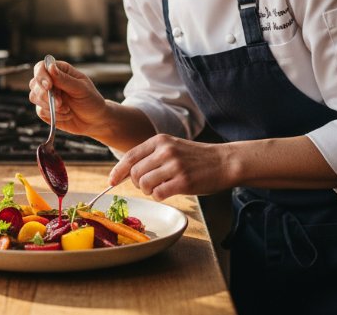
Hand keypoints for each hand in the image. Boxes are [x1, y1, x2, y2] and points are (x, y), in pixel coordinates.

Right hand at [28, 58, 108, 137]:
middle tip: (60, 103)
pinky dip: (53, 115)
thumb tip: (50, 67)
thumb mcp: (81, 89)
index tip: (48, 86)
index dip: (41, 76)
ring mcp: (46, 96)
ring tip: (67, 109)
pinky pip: (40, 111)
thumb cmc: (91, 100)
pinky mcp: (45, 110)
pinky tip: (66, 115)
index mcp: (60, 71)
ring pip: (34, 97)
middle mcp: (51, 82)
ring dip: (49, 106)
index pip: (41, 67)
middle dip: (46, 95)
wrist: (94, 120)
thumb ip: (65, 79)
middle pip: (34, 83)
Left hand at [109, 134, 231, 200]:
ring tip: (162, 187)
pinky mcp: (183, 182)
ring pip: (144, 185)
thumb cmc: (197, 157)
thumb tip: (126, 172)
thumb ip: (152, 155)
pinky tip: (170, 191)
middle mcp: (165, 151)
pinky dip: (160, 196)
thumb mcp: (172, 147)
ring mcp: (174, 166)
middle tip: (151, 184)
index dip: (117, 171)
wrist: (225, 161)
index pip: (130, 157)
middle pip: (134, 174)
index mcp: (160, 140)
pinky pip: (158, 194)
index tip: (110, 181)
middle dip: (138, 183)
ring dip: (149, 190)